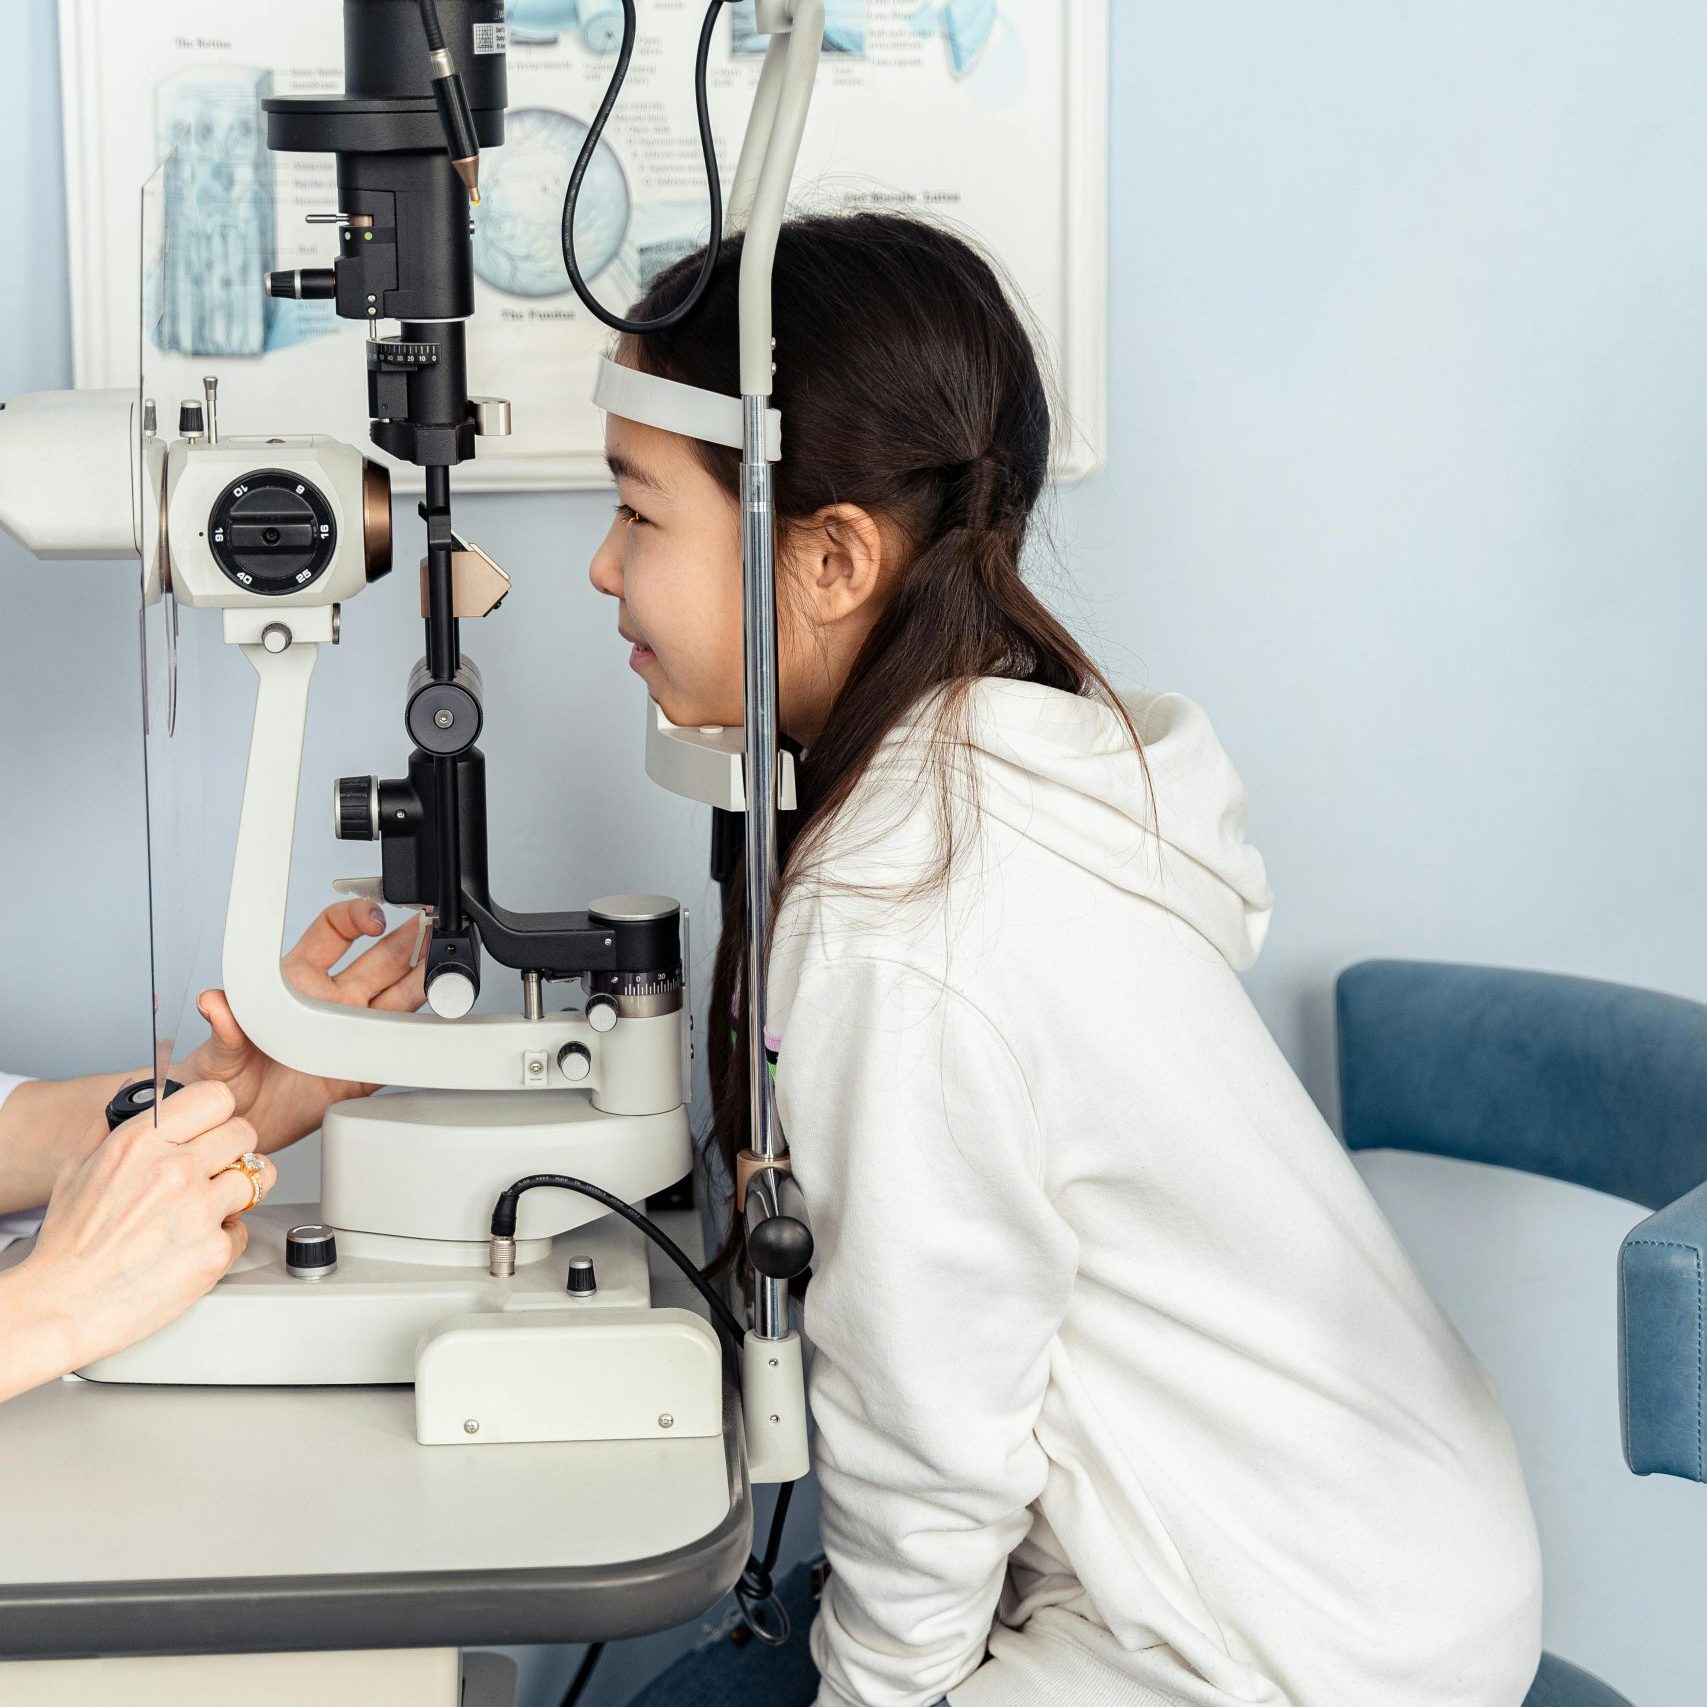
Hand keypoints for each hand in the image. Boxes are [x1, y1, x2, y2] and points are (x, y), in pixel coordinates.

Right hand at [2, 1080, 274, 1390]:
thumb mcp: (78, 1168)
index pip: (216, 1097)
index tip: (212, 1128)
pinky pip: (242, 1229)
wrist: (65, 1306)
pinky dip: (223, 1238)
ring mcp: (199, 1211)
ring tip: (207, 1207)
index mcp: (142, 1142)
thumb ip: (113, 1123)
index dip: (217, 1113)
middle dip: (231, 1151)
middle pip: (245, 1132)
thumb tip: (138, 1090)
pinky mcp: (215, 1251)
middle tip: (212, 1171)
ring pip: (258, 1177)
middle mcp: (175, 1170)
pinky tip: (191, 1246)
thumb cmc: (71, 1242)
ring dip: (237, 1191)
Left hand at [184, 900, 427, 1153]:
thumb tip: (215, 1003)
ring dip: (424, 984)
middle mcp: (330, 1003)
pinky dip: (418, 1042)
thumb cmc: (220, 1079)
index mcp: (297, 982)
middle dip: (411, 942)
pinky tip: (433, 1032)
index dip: (357, 918)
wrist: (231, 1128)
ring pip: (399, 1000)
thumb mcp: (216, 1051)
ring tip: (446, 972)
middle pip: (382, 960)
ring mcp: (348, 1036)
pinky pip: (397, 1052)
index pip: (334, 932)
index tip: (376, 919)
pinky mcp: (359, 1073)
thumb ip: (223, 1026)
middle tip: (433, 931)